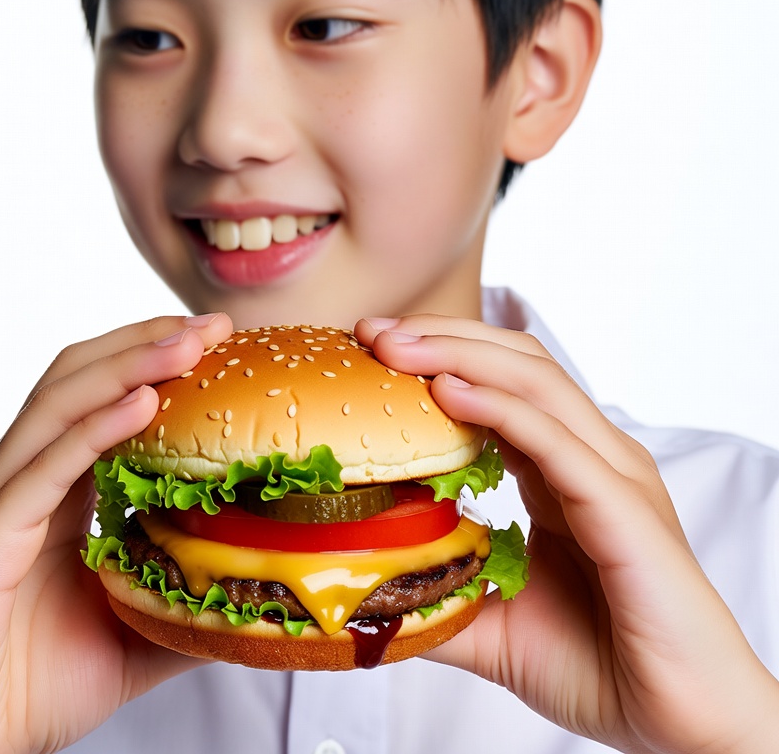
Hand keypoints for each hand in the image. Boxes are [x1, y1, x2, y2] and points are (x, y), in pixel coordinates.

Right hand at [0, 313, 232, 753]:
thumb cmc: (38, 685)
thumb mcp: (139, 626)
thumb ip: (188, 590)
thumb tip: (260, 578)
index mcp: (52, 490)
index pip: (100, 396)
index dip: (152, 359)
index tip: (215, 340)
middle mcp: (19, 478)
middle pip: (80, 378)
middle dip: (146, 341)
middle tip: (210, 325)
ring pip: (62, 404)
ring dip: (128, 365)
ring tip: (187, 343)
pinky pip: (46, 467)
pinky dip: (95, 428)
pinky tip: (142, 402)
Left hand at [357, 315, 778, 753]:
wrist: (680, 725)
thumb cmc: (599, 666)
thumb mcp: (493, 622)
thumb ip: (439, 596)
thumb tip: (366, 592)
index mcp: (562, 470)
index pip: (501, 383)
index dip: (438, 356)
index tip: (371, 349)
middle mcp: (590, 457)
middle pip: (517, 363)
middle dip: (441, 337)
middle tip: (374, 332)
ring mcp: (612, 475)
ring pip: (535, 383)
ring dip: (459, 354)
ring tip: (396, 347)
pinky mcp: (625, 507)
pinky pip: (556, 441)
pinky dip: (500, 408)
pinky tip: (449, 392)